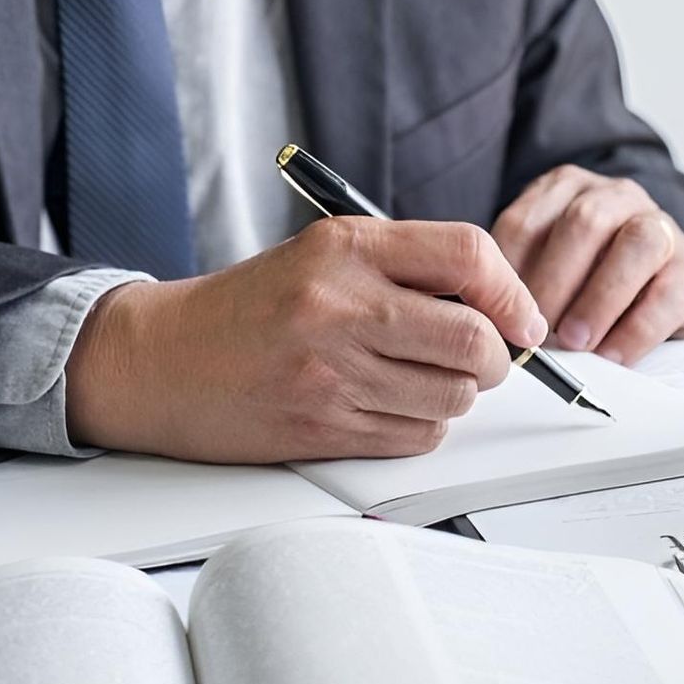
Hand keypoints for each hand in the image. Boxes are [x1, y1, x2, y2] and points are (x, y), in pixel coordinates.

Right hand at [65, 219, 546, 461]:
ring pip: (454, 395)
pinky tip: (390, 406)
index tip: (521, 317)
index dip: (512, 292)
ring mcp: (332, 370)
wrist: (162, 361)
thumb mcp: (324, 255)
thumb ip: (406, 266)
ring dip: (457, 394)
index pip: (468, 254)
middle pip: (475, 338)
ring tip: (424, 379)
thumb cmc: (249, 308)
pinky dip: (422, 426)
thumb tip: (500, 303)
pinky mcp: (324, 426)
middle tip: (486, 358)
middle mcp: (340, 305)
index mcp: (345, 247)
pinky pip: (417, 435)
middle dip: (497, 357)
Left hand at [492, 165, 683, 364]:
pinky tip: (612, 356)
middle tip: (536, 330)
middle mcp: (618, 198)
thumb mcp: (547, 270)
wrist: (661, 293)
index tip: (497, 315)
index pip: (528, 220)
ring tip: (575, 341)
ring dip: (599, 297)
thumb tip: (491, 325)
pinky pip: (667, 294)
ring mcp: (662, 229)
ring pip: (637, 244)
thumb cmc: (589, 282)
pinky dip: (635, 330)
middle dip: (555, 281)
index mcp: (569, 191)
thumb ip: (519, 283)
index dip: (508, 271)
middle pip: (585, 221)